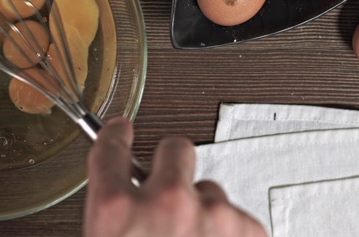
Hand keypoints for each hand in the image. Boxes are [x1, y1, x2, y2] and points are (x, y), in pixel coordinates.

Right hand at [84, 118, 267, 236]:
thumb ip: (114, 214)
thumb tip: (118, 196)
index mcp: (117, 212)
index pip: (111, 150)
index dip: (116, 138)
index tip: (121, 131)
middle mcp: (166, 204)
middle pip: (175, 147)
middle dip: (172, 164)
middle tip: (168, 193)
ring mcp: (211, 215)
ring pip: (209, 189)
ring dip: (202, 211)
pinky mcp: (247, 229)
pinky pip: (235, 217)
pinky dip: (227, 233)